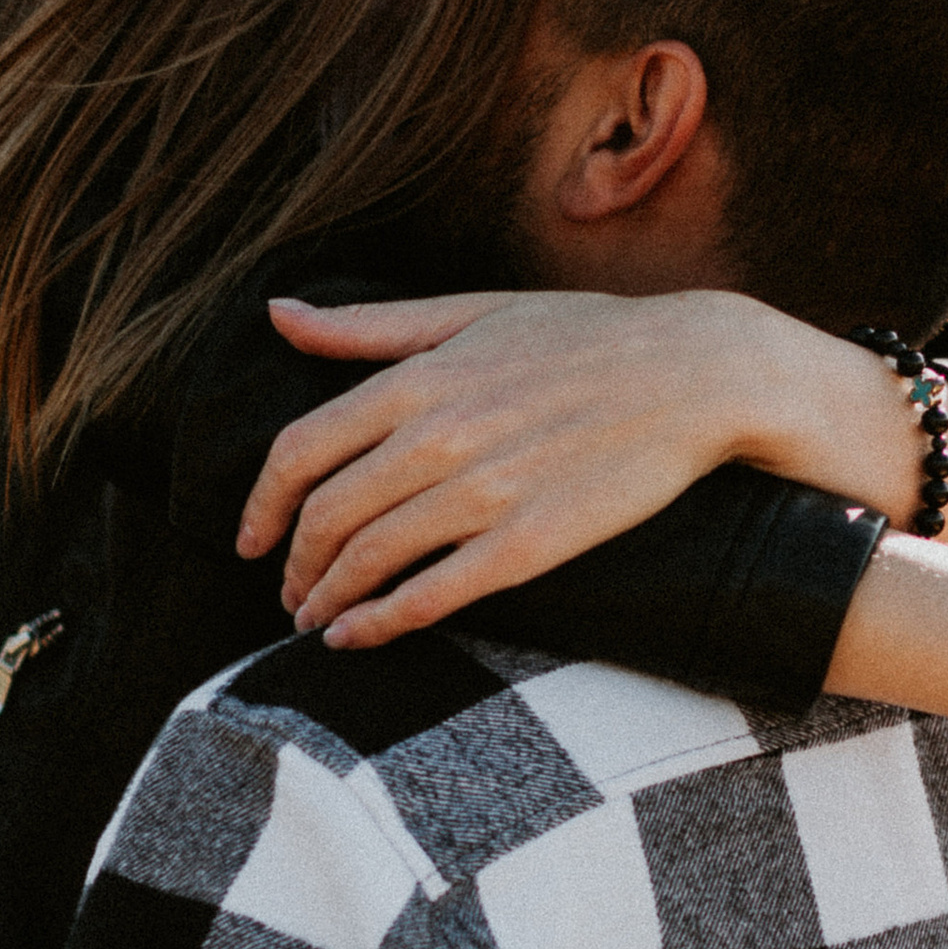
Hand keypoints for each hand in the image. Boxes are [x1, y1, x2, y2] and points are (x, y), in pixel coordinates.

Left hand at [238, 289, 783, 642]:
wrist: (696, 373)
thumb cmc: (585, 336)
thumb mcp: (473, 310)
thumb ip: (370, 326)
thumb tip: (278, 314)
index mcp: (421, 376)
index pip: (301, 451)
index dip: (262, 504)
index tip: (251, 538)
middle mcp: (442, 434)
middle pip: (327, 515)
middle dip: (294, 564)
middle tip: (289, 591)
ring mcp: (486, 491)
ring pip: (369, 559)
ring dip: (326, 600)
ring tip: (316, 620)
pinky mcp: (532, 542)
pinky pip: (433, 594)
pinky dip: (379, 623)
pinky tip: (354, 638)